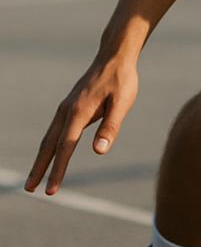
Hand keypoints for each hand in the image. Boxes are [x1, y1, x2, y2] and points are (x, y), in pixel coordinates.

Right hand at [24, 55, 138, 195]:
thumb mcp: (123, 102)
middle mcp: (67, 111)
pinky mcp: (69, 105)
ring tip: (36, 177)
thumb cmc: (122, 80)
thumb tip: (100, 151)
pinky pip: (55, 129)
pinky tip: (52, 153)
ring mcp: (66, 108)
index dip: (58, 170)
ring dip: (42, 158)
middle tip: (30, 189)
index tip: (50, 190)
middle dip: (40, 168)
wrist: (114, 56)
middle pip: (49, 145)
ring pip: (50, 138)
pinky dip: (49, 145)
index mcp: (79, 112)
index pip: (66, 147)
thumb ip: (111, 126)